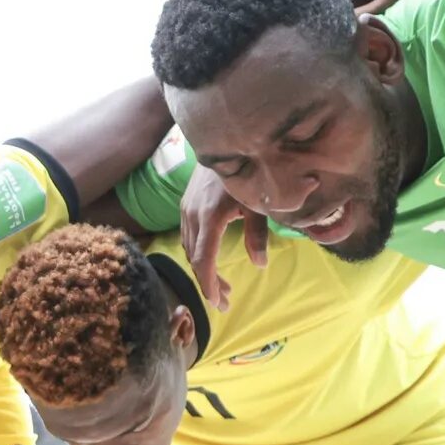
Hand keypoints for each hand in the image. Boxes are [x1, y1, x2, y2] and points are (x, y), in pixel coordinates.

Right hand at [177, 172, 265, 313]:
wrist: (223, 141)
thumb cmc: (246, 170)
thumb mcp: (258, 203)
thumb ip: (258, 234)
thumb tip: (259, 264)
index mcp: (210, 217)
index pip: (204, 259)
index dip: (209, 283)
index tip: (217, 303)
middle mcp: (192, 215)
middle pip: (195, 258)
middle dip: (209, 282)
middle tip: (226, 302)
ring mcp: (185, 210)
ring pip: (190, 249)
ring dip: (204, 270)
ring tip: (223, 287)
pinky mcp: (185, 205)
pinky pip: (188, 238)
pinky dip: (199, 255)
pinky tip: (212, 260)